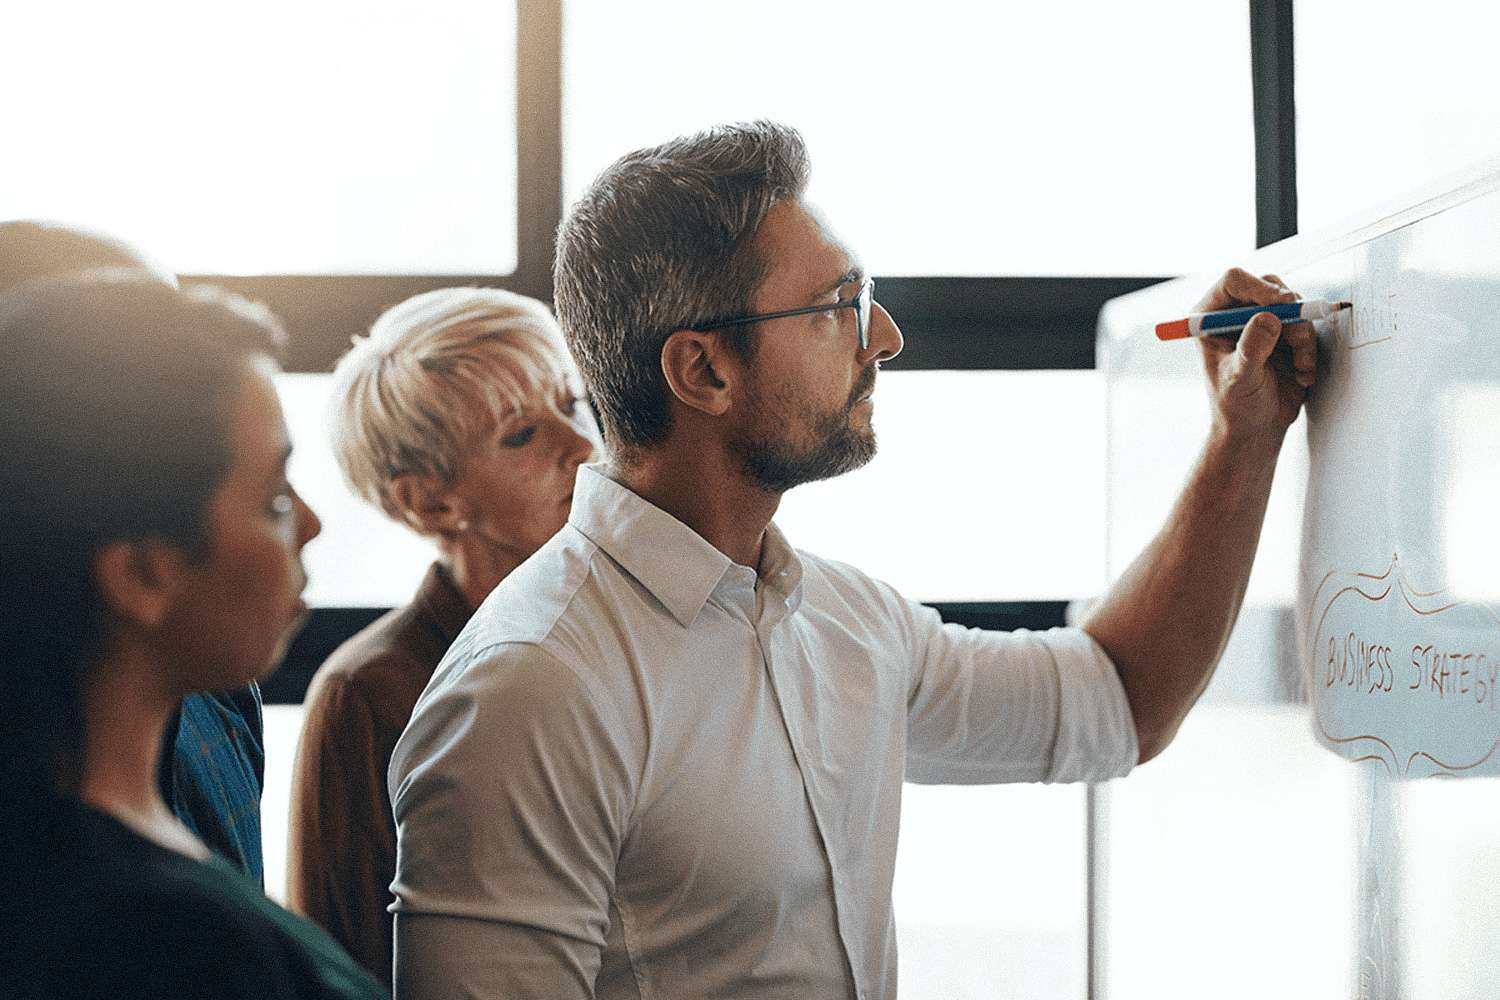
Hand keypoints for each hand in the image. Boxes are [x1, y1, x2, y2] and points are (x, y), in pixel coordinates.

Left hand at [1194, 268, 1317, 444]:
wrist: (1255, 428)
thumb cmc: (1235, 407)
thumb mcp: (1240, 379)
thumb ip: (1252, 349)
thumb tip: (1268, 318)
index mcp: (1209, 318)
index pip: (1233, 282)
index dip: (1258, 287)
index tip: (1282, 302)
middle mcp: (1235, 314)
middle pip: (1268, 286)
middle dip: (1289, 310)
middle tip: (1298, 334)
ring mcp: (1261, 322)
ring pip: (1293, 305)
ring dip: (1302, 334)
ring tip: (1300, 366)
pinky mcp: (1284, 334)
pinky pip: (1306, 325)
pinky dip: (1310, 348)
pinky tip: (1302, 374)